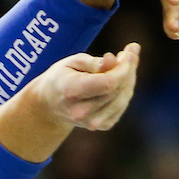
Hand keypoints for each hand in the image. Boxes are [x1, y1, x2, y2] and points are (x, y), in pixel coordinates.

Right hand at [0, 43, 139, 162]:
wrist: (49, 105)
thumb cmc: (61, 78)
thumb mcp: (71, 62)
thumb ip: (93, 62)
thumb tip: (113, 60)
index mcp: (71, 92)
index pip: (108, 83)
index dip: (123, 68)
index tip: (129, 52)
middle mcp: (81, 111)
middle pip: (117, 89)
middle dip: (127, 69)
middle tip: (129, 52)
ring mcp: (92, 122)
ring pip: (123, 97)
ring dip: (129, 79)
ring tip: (124, 63)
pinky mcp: (102, 126)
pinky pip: (122, 104)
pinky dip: (125, 90)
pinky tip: (120, 78)